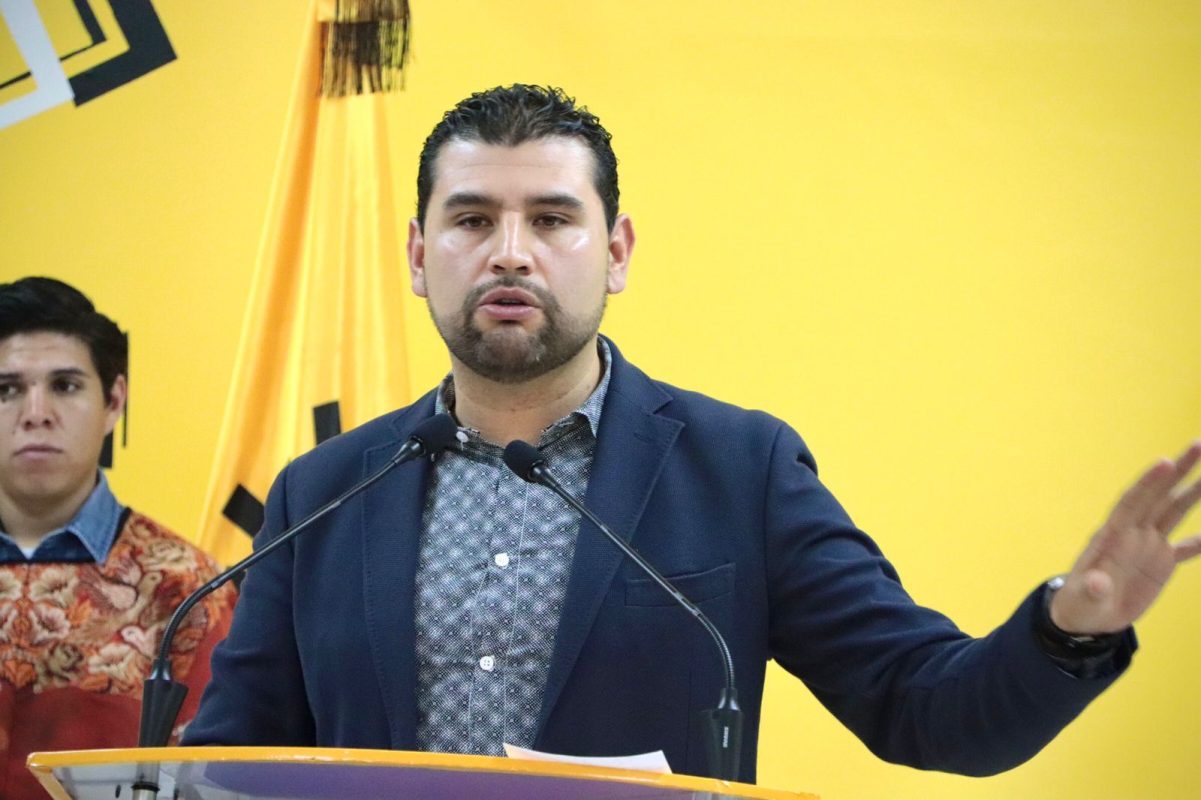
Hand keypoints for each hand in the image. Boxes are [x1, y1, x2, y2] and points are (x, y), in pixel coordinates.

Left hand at [1050, 440, 1200, 634]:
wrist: (1087, 618)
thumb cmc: (1079, 605)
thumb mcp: (1083, 600)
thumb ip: (1091, 590)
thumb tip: (1098, 584)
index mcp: (1111, 536)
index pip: (1132, 502)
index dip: (1148, 483)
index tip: (1164, 461)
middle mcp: (1131, 534)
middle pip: (1157, 496)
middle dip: (1176, 470)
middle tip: (1197, 444)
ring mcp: (1147, 546)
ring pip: (1173, 512)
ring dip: (1192, 491)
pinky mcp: (1160, 563)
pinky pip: (1184, 548)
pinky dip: (1199, 540)